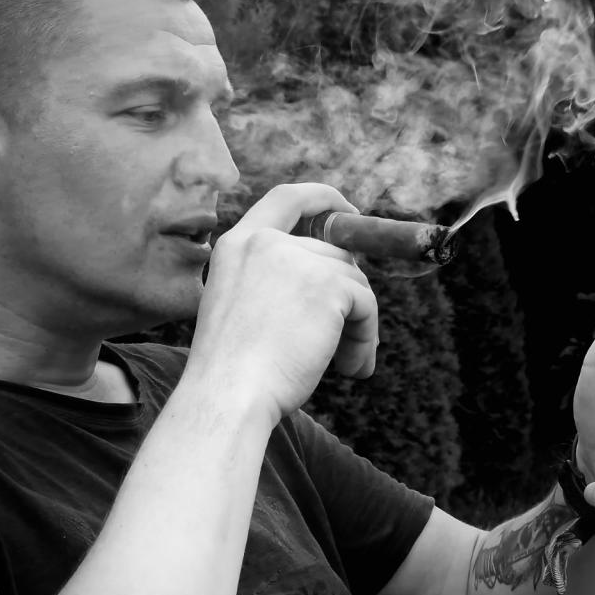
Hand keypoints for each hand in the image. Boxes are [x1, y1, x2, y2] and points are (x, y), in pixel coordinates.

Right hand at [185, 183, 378, 423]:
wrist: (227, 396)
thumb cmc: (234, 372)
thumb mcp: (244, 309)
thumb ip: (278, 282)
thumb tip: (343, 272)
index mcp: (237, 245)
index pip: (286, 198)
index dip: (322, 199)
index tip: (348, 212)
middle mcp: (265, 242)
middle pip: (333, 254)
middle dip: (346, 298)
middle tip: (345, 345)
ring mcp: (297, 259)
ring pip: (353, 281)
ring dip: (356, 326)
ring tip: (344, 365)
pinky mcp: (328, 284)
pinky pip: (366, 304)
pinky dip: (365, 337)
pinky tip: (349, 369)